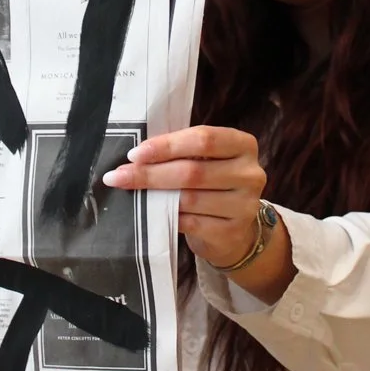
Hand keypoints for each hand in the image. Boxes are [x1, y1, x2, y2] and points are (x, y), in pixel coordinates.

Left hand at [103, 126, 291, 299]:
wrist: (235, 229)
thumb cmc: (212, 184)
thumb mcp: (205, 160)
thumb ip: (181, 151)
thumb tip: (136, 155)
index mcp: (243, 145)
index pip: (203, 139)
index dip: (166, 145)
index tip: (135, 154)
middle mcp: (250, 173)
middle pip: (193, 170)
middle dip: (150, 173)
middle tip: (119, 176)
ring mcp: (245, 205)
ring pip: (189, 198)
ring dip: (153, 196)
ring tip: (129, 193)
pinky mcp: (232, 232)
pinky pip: (190, 223)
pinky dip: (167, 217)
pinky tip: (150, 213)